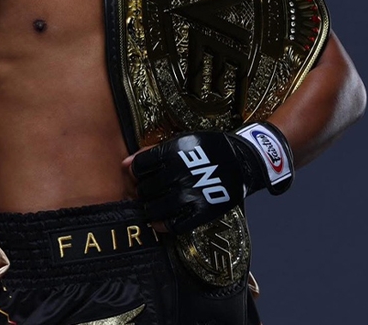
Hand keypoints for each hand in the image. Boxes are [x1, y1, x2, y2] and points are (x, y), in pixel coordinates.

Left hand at [123, 123, 293, 234]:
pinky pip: (174, 225)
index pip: (139, 168)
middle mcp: (179, 174)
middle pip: (145, 189)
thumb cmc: (208, 149)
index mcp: (173, 153)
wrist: (242, 161)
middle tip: (150, 192)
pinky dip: (164, 226)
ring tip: (155, 205)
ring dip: (150, 209)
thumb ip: (152, 153)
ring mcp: (190, 194)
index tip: (143, 175)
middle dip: (144, 192)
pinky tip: (162, 222)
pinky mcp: (202, 212)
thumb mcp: (181, 142)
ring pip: (155, 209)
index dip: (137, 173)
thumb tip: (125, 165)